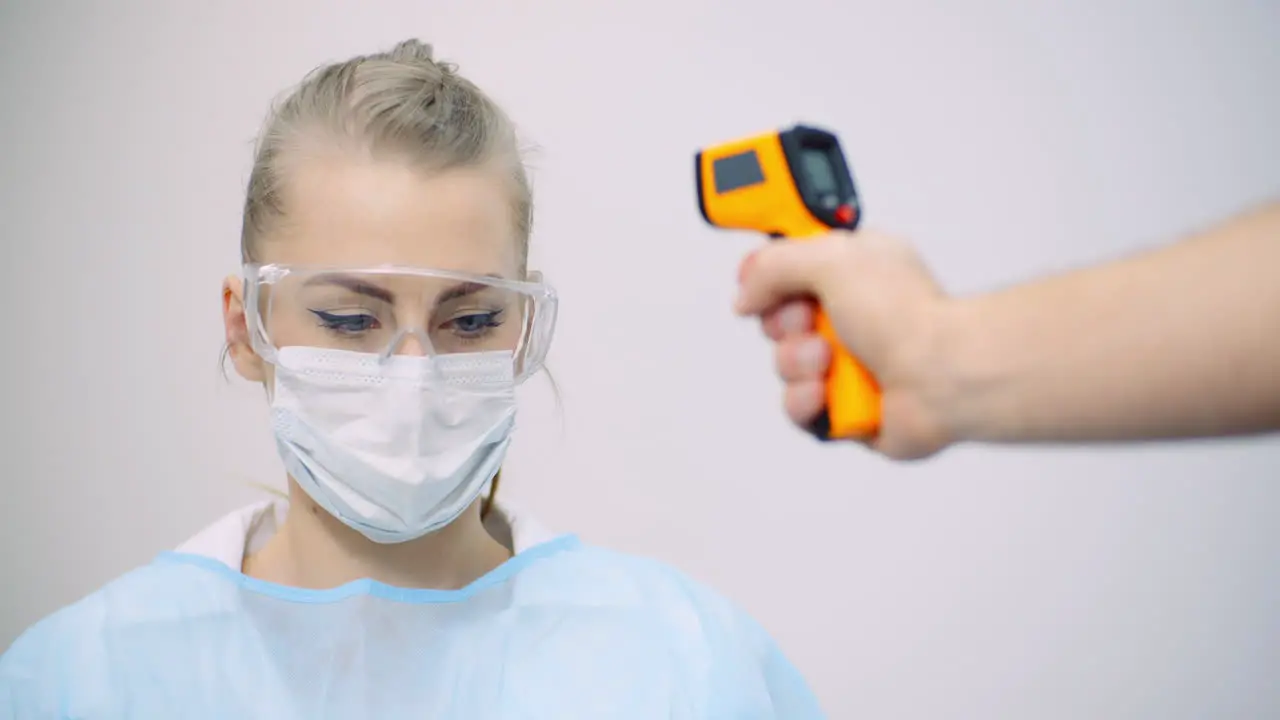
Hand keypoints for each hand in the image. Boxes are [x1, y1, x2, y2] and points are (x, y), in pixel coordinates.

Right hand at [733, 230, 955, 459]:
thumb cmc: (909, 317)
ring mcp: (850, 362)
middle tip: (809, 321)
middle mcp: (852, 314)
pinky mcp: (846, 408)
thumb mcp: (831, 259)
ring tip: (828, 361)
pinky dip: (806, 400)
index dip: (769, 272)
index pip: (793, 265)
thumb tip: (746, 292)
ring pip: (785, 365)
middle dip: (783, 324)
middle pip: (779, 318)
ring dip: (797, 363)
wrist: (943, 379)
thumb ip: (775, 264)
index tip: (757, 279)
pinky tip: (828, 392)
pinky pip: (798, 406)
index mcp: (855, 270)